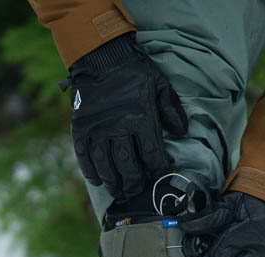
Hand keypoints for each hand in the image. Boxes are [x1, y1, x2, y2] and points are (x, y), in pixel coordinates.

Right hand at [68, 33, 187, 201]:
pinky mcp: (81, 129)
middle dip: (135, 182)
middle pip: (128, 166)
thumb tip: (183, 132)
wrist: (102, 57)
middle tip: (137, 189)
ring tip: (118, 191)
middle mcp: (118, 128)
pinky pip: (84, 157)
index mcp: (141, 118)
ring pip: (106, 166)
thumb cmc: (135, 71)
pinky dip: (90, 171)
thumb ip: (172, 109)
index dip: (158, 169)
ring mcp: (98, 130)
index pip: (152, 154)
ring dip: (113, 182)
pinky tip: (97, 180)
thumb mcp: (160, 85)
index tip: (161, 174)